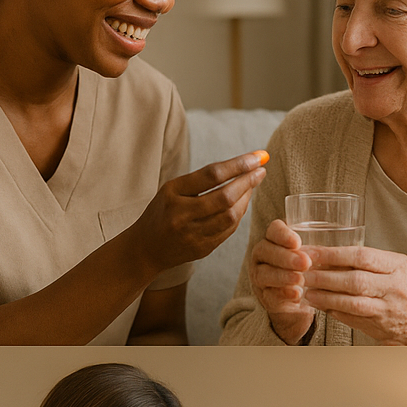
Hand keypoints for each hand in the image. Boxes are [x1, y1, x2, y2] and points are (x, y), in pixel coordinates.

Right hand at [131, 151, 266, 271]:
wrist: (146, 248)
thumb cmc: (162, 212)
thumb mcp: (171, 190)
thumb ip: (201, 180)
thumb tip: (241, 167)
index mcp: (172, 194)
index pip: (212, 175)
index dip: (238, 164)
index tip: (257, 157)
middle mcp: (181, 214)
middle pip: (225, 197)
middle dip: (247, 182)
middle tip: (261, 170)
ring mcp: (192, 234)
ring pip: (231, 215)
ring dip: (247, 198)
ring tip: (252, 185)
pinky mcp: (203, 248)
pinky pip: (229, 230)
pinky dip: (239, 214)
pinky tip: (243, 203)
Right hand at [249, 219, 316, 343]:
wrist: (299, 299)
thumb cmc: (310, 269)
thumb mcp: (317, 255)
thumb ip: (322, 249)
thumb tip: (347, 242)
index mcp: (275, 240)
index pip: (273, 230)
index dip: (283, 234)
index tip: (298, 242)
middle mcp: (263, 255)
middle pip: (266, 250)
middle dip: (286, 256)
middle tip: (305, 263)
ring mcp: (260, 276)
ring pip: (265, 273)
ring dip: (283, 276)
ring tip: (300, 279)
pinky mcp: (264, 296)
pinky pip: (269, 294)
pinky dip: (283, 294)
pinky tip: (296, 294)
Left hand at [301, 245, 406, 345]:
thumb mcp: (396, 267)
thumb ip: (368, 262)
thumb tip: (327, 256)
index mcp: (398, 266)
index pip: (362, 256)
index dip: (333, 255)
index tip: (312, 252)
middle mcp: (395, 287)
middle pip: (355, 281)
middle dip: (325, 277)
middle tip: (304, 274)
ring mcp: (388, 310)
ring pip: (352, 302)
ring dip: (326, 297)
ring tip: (308, 291)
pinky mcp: (381, 327)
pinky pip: (352, 318)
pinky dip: (333, 310)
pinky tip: (320, 304)